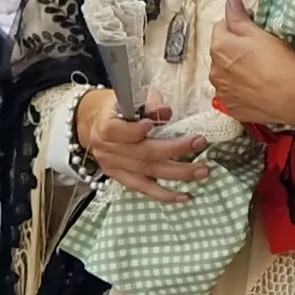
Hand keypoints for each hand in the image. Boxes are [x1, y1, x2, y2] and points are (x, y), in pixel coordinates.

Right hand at [72, 87, 214, 201]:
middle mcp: (108, 148)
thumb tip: (166, 112)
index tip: (151, 124)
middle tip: (200, 143)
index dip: (135, 130)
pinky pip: (143, 189)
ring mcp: (114, 166)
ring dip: (177, 174)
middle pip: (143, 153)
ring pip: (147, 172)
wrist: (93, 124)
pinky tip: (183, 197)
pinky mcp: (120, 177)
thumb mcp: (127, 98)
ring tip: (201, 172)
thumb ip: (147, 103)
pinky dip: (163, 194)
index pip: (118, 130)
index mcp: (105, 125)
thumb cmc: (116, 108)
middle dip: (175, 150)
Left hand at [209, 0, 294, 132]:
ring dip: (236, 70)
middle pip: (221, 52)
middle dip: (234, 48)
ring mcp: (223, 93)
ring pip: (226, 75)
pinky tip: (258, 88)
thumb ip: (238, 17)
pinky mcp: (233, 110)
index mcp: (219, 48)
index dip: (238, 24)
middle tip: (258, 50)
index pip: (221, 27)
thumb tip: (230, 0)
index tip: (255, 27)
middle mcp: (214, 71)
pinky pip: (233, 95)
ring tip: (258, 71)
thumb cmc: (280, 60)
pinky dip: (241, 90)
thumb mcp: (260, 33)